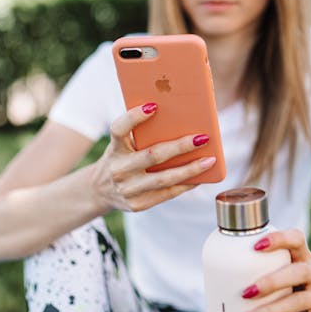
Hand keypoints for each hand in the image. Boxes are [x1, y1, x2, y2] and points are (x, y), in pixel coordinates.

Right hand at [89, 102, 215, 212]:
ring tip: (210, 160)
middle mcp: (118, 169)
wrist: (100, 191)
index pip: (119, 130)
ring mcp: (128, 190)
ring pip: (164, 178)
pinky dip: (186, 184)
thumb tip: (181, 121)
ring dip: (191, 169)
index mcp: (114, 149)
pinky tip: (201, 176)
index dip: (134, 117)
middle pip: (152, 155)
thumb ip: (140, 135)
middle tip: (202, 138)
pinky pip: (167, 193)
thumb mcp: (122, 145)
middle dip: (180, 147)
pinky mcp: (137, 205)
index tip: (154, 106)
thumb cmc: (120, 159)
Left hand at [238, 229, 310, 311]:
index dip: (278, 239)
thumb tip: (217, 277)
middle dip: (271, 282)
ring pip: (299, 302)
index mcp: (304, 257)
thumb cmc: (298, 287)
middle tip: (245, 293)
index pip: (296, 239)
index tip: (255, 247)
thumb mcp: (289, 273)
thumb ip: (265, 269)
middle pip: (299, 272)